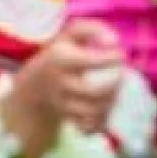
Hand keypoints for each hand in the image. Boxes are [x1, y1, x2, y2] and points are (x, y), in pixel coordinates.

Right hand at [8, 20, 127, 136]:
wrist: (35, 85)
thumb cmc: (61, 54)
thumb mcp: (70, 35)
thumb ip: (92, 28)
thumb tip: (113, 41)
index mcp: (61, 59)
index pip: (91, 61)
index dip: (112, 57)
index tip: (120, 54)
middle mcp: (60, 84)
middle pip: (94, 92)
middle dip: (115, 84)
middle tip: (121, 75)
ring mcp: (63, 104)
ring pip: (94, 112)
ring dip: (111, 102)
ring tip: (114, 91)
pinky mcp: (69, 120)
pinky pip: (89, 128)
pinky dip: (101, 123)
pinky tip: (105, 109)